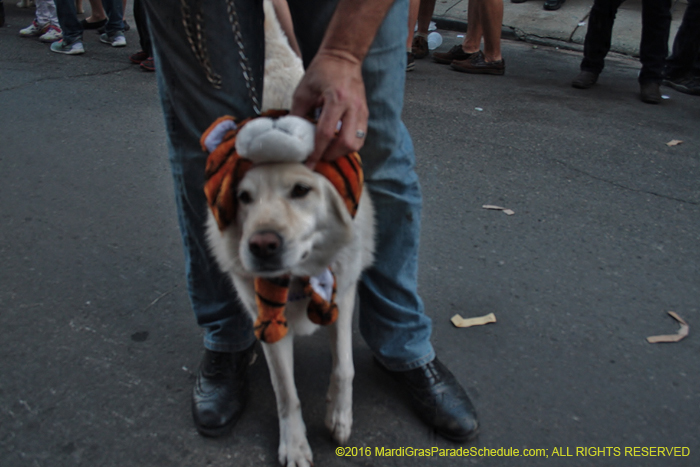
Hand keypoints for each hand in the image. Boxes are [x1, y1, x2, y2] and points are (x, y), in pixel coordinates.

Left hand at [291, 49, 368, 168]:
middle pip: (346, 143)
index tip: (308, 164)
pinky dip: (349, 144)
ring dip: (341, 151)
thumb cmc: (322, 71)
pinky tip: (337, 142)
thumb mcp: (304, 90)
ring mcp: (362, 111)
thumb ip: (298, 114)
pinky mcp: (365, 113)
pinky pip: (360, 137)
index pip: (326, 133)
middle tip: (319, 156)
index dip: (316, 152)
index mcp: (336, 99)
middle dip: (331, 154)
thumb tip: (293, 136)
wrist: (344, 56)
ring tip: (328, 150)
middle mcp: (353, 107)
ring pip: (356, 143)